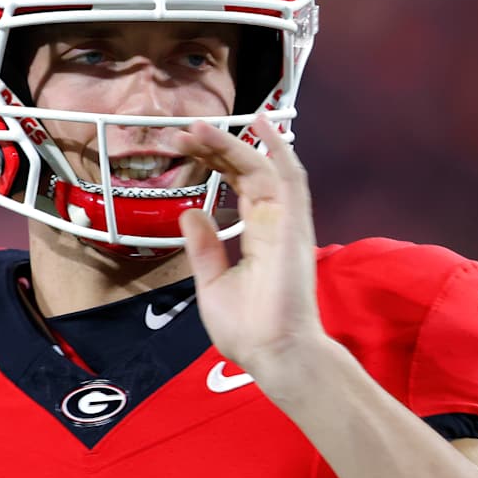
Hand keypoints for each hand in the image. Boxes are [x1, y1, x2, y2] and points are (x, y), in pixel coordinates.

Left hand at [175, 116, 330, 387]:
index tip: (183, 147)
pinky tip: (262, 123)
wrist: (273, 354)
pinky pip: (290, 178)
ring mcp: (286, 222)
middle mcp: (274, 223)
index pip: (236, 186)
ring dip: (233, 144)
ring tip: (199, 126)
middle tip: (183, 132)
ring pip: (261, 168)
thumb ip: (203, 248)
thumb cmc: (248, 329)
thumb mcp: (211, 283)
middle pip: (245, 171)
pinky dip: (279, 148)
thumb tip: (190, 212)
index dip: (212, 162)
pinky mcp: (295, 225)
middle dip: (215, 149)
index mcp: (257, 236)